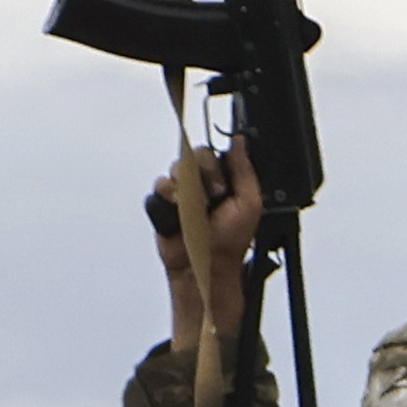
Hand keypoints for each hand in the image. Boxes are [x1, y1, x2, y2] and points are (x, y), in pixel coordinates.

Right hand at [146, 146, 263, 342]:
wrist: (208, 265)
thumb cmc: (230, 240)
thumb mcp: (249, 202)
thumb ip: (244, 169)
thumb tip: (239, 142)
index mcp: (220, 179)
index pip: (209, 154)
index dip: (213, 168)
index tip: (221, 188)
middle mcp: (199, 183)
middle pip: (189, 158)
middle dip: (200, 178)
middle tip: (211, 200)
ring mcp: (179, 194)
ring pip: (171, 173)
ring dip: (184, 193)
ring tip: (194, 214)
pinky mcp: (161, 206)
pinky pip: (156, 192)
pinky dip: (166, 205)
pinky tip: (177, 219)